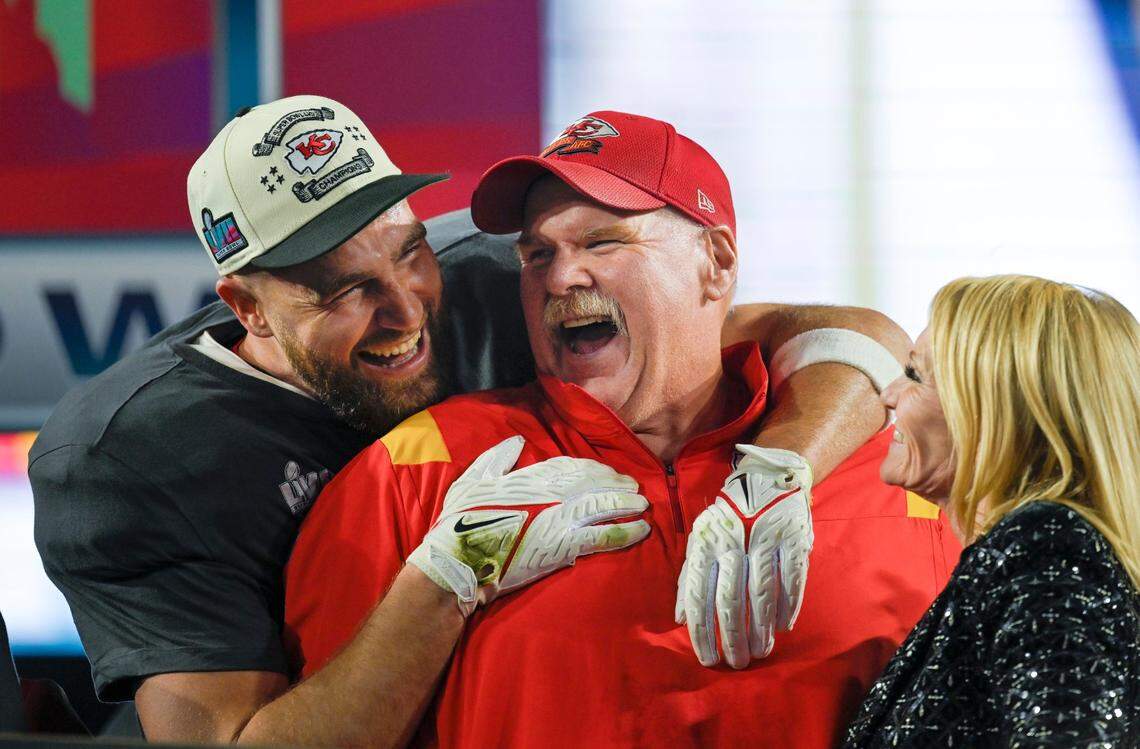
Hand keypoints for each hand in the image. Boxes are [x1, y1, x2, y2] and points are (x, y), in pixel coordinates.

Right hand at [408, 436, 650, 615]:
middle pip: (594, 482)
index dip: (594, 468)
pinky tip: (641, 531)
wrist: (459, 561)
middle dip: (617, 484)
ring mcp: (560, 519)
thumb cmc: (459, 522)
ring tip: (643, 505)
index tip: (607, 472)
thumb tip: (517, 442)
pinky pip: (603, 536)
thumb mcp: (472, 480)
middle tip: (634, 488)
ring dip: (627, 505)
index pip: (571, 466)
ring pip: (604, 505)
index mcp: (530, 476)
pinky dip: (625, 532)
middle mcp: (551, 493)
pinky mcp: (565, 546)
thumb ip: (497, 458)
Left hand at [675, 445, 812, 667]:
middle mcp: (732, 543)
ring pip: (761, 595)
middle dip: (733, 639)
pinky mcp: (792, 539)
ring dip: (760, 630)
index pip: (698, 595)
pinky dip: (787, 607)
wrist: (768, 477)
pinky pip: (791, 581)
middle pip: (730, 601)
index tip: (706, 658)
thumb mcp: (701, 539)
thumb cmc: (728, 517)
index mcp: (704, 544)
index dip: (702, 631)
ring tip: (760, 652)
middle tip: (737, 663)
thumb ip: (689, 577)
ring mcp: (764, 540)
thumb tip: (679, 618)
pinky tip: (782, 627)